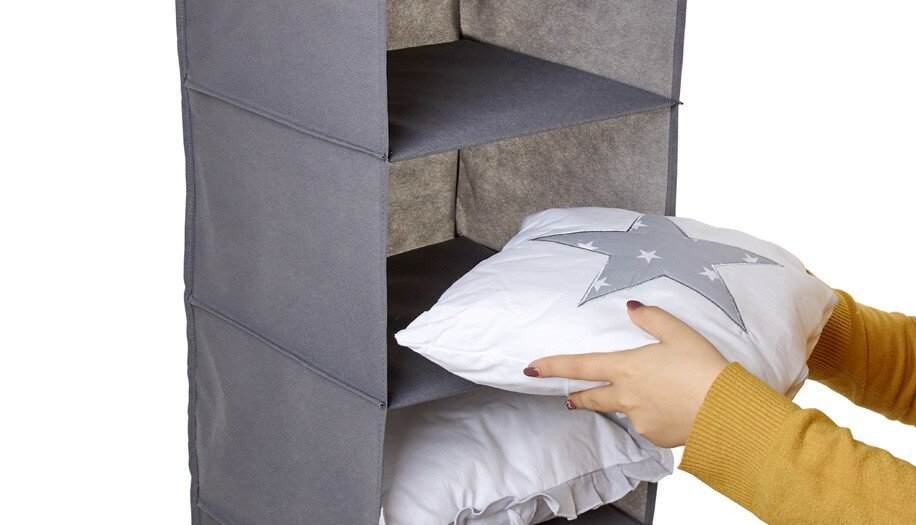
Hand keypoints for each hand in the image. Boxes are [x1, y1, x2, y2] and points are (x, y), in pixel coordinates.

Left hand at [524, 301, 727, 447]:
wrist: (727, 411)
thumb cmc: (705, 368)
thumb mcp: (680, 333)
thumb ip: (652, 319)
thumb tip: (631, 308)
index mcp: (627, 368)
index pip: (580, 366)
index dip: (552, 366)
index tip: (531, 368)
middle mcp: (626, 396)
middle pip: (592, 398)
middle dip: (578, 397)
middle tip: (570, 399)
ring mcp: (639, 419)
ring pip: (625, 410)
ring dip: (630, 404)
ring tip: (658, 395)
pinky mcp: (655, 437)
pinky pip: (647, 425)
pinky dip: (654, 417)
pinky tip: (674, 410)